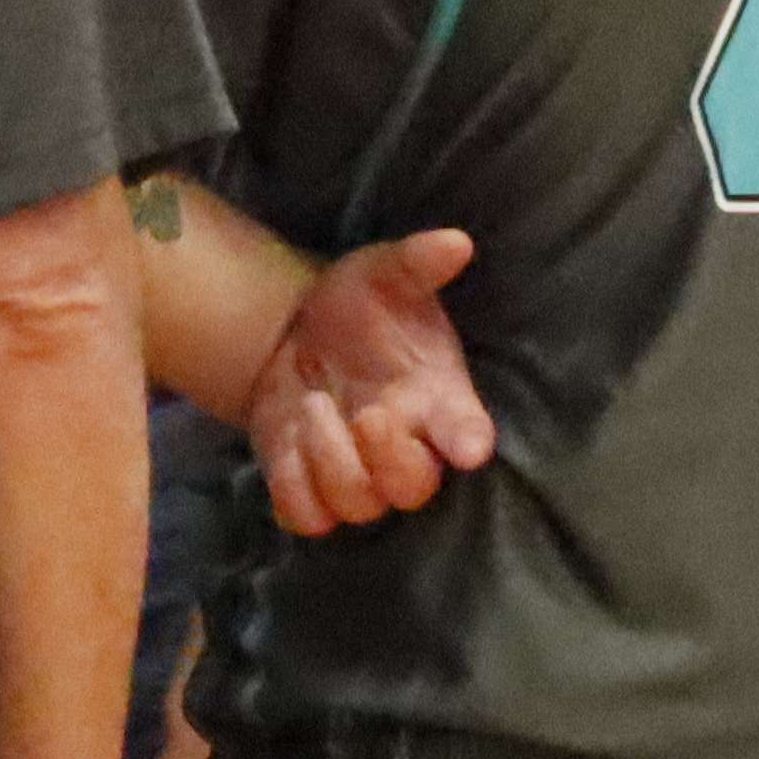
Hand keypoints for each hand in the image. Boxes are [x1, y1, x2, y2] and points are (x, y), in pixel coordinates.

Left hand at [251, 230, 493, 538]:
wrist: (293, 328)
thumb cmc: (360, 304)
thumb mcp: (384, 273)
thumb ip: (418, 262)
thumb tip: (456, 242)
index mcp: (438, 399)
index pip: (469, 436)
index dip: (469, 444)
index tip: (467, 447)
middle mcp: (405, 445)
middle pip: (413, 489)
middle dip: (390, 460)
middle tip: (368, 413)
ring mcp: (355, 471)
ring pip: (357, 504)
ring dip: (331, 461)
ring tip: (313, 403)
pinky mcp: (307, 485)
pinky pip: (305, 516)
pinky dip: (293, 486)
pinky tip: (289, 437)